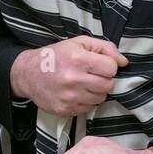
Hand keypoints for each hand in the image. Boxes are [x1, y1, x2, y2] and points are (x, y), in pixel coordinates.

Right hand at [10, 37, 127, 116]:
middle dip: (104, 79)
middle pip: (108, 85)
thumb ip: (105, 48)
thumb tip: (124, 62)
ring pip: (100, 98)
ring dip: (96, 92)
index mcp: (78, 59)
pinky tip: (75, 93)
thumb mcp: (79, 43)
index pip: (111, 68)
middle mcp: (74, 79)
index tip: (98, 65)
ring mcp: (69, 97)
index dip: (108, 66)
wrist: (28, 74)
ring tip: (83, 84)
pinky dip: (86, 101)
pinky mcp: (65, 110)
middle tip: (92, 75)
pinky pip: (88, 108)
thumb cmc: (56, 56)